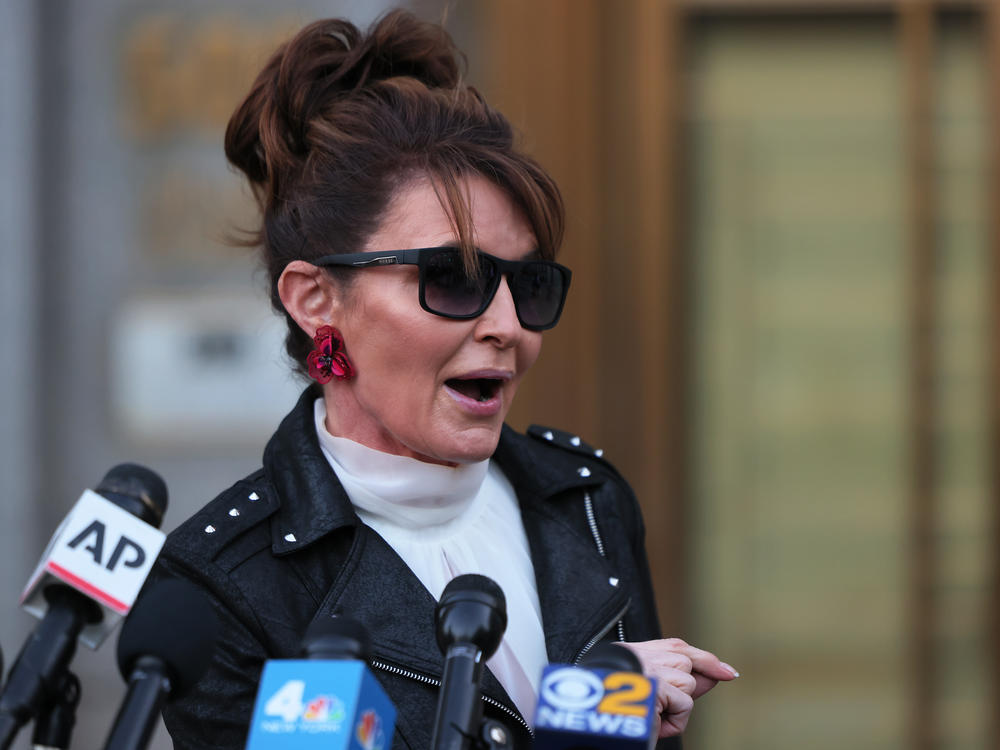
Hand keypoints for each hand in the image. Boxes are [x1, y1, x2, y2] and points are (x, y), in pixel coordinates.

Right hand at [618, 638, 738, 737]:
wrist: (593, 729)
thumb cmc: (617, 716)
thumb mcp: (654, 694)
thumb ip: (679, 680)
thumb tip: (714, 676)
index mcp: (628, 654)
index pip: (674, 647)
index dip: (701, 658)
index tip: (724, 671)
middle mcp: (636, 655)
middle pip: (685, 661)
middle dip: (690, 685)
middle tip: (670, 707)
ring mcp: (646, 668)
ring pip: (687, 682)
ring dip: (676, 706)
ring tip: (653, 717)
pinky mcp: (656, 686)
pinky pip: (685, 703)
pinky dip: (675, 721)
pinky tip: (656, 724)